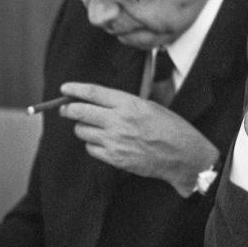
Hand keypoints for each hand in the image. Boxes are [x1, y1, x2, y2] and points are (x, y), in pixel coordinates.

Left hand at [59, 83, 219, 195]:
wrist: (182, 155)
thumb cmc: (170, 128)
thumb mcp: (150, 106)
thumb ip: (124, 103)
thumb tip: (99, 101)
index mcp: (129, 104)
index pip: (93, 93)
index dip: (75, 89)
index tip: (65, 88)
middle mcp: (119, 121)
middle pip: (80, 112)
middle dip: (68, 109)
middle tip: (65, 108)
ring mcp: (115, 141)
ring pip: (82, 131)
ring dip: (83, 128)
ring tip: (92, 127)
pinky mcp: (114, 158)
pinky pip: (91, 149)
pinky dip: (93, 144)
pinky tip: (103, 142)